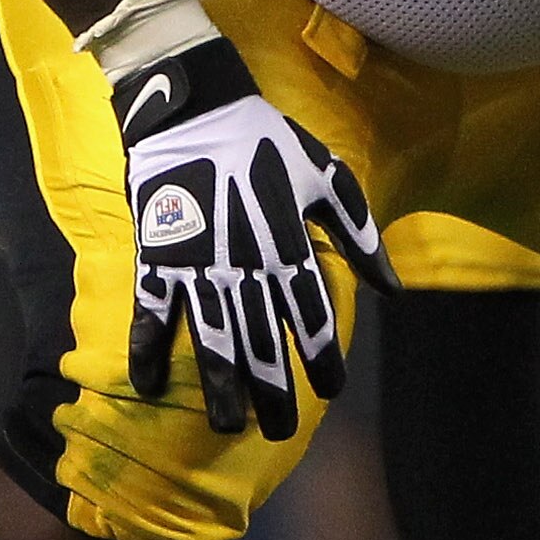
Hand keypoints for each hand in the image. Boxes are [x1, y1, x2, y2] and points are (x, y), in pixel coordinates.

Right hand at [112, 35, 392, 439]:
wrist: (194, 108)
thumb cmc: (266, 141)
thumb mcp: (327, 177)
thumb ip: (359, 234)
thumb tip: (393, 289)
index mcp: (288, 245)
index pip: (311, 316)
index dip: (321, 358)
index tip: (330, 392)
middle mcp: (244, 264)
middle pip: (262, 340)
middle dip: (273, 390)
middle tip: (281, 432)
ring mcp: (197, 263)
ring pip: (211, 337)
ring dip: (219, 385)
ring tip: (226, 426)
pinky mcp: (156, 255)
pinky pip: (150, 311)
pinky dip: (147, 349)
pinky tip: (148, 388)